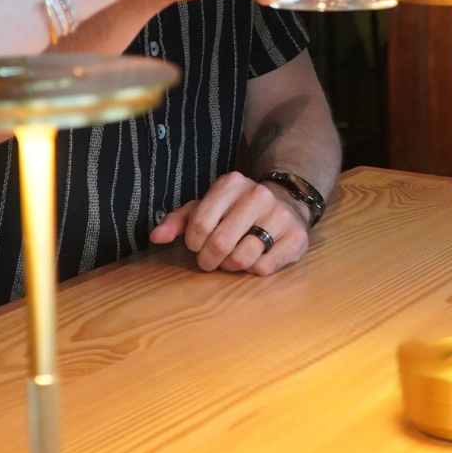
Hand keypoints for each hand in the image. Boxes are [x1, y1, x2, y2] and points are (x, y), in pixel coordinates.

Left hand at [148, 171, 310, 275]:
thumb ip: (180, 220)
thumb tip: (156, 237)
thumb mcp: (208, 206)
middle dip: (209, 260)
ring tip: (234, 256)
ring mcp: (280, 215)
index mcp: (232, 183)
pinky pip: (264, 268)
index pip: (199, 224)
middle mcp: (258, 194)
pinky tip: (257, 255)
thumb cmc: (237, 209)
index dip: (194, 242)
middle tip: (212, 258)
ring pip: (242, 258)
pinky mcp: (296, 237)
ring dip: (232, 266)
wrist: (286, 201)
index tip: (199, 243)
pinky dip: (254, 269)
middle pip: (220, 244)